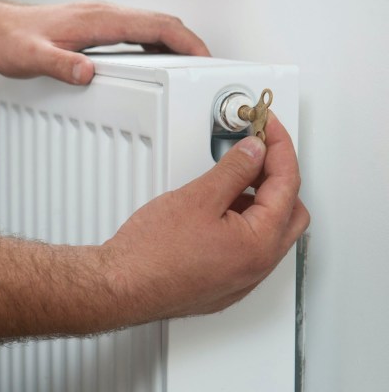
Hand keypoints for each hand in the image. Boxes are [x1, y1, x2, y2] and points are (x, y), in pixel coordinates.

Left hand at [0, 2, 209, 84]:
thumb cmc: (10, 40)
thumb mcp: (31, 58)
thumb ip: (60, 65)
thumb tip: (87, 73)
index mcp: (98, 20)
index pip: (155, 26)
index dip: (186, 41)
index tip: (205, 59)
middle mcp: (103, 15)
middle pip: (160, 24)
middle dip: (189, 44)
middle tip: (206, 70)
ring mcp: (100, 20)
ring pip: (150, 28)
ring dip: (174, 46)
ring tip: (189, 71)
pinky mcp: (95, 29)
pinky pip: (135, 34)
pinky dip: (154, 47)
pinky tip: (155, 65)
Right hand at [100, 113, 308, 323]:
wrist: (122, 287)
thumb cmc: (151, 254)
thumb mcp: (197, 198)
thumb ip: (234, 170)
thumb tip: (254, 152)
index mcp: (259, 244)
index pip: (288, 184)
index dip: (278, 147)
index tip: (267, 128)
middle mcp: (257, 267)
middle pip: (291, 211)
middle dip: (279, 176)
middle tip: (258, 152)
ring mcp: (242, 279)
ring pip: (270, 232)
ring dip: (261, 201)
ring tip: (234, 177)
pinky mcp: (224, 285)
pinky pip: (249, 249)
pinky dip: (244, 223)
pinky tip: (220, 209)